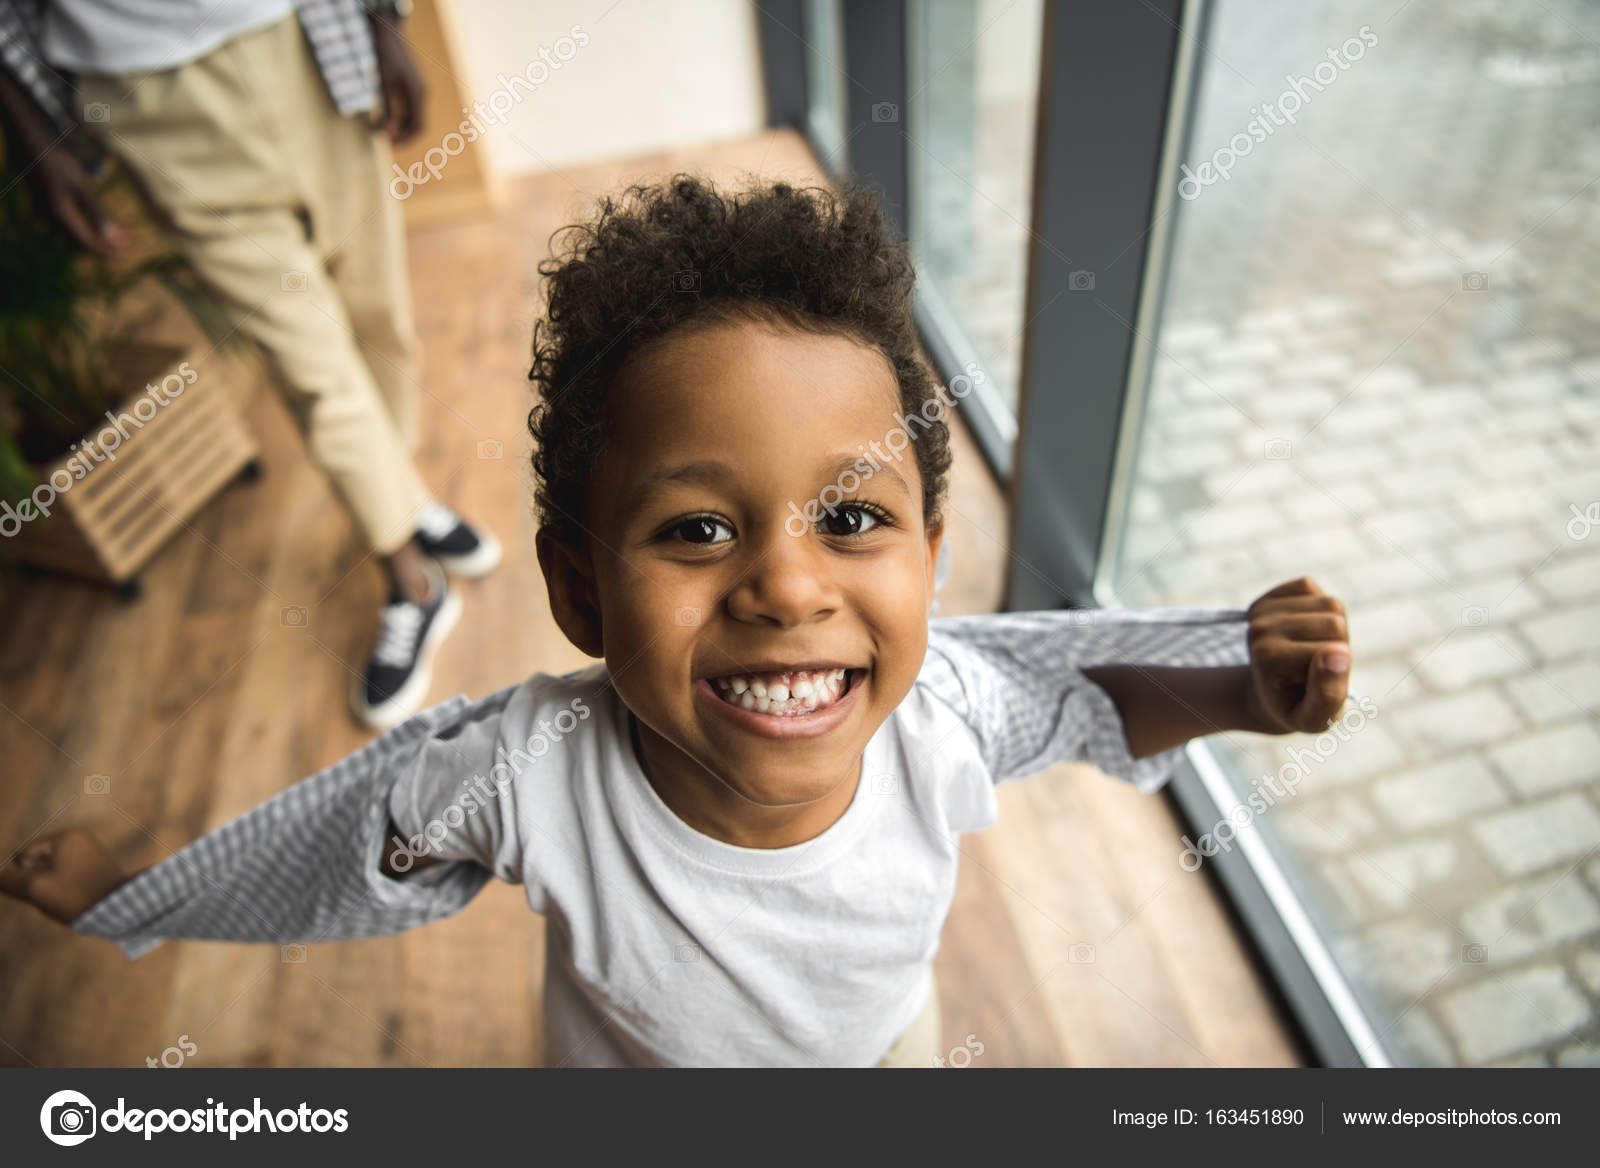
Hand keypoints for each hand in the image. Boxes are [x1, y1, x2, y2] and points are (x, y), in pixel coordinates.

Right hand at [0, 829, 128, 923]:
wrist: (124, 908)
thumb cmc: (78, 896)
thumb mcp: (36, 889)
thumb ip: (10, 881)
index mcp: (65, 836)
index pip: (22, 855)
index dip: (25, 876)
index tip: (48, 886)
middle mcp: (78, 839)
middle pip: (37, 864)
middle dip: (39, 882)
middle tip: (61, 893)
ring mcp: (88, 853)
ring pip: (49, 874)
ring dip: (51, 889)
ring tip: (70, 898)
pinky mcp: (94, 868)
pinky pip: (65, 881)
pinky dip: (65, 892)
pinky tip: (78, 901)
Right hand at [19, 145, 128, 256]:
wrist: (31, 145)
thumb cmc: (57, 163)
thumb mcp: (81, 187)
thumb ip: (97, 214)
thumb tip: (112, 238)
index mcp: (61, 217)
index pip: (88, 244)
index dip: (108, 251)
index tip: (127, 253)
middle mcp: (52, 220)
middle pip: (82, 244)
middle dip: (105, 245)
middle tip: (128, 244)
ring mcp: (48, 215)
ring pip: (77, 235)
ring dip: (98, 236)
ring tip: (121, 233)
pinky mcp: (49, 207)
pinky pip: (71, 225)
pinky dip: (89, 226)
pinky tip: (105, 219)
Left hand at [369, 16, 426, 143]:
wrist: (389, 34)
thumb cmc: (385, 55)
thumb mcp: (383, 83)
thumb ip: (386, 109)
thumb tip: (385, 132)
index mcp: (418, 94)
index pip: (418, 126)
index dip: (404, 138)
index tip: (387, 143)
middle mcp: (422, 94)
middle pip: (417, 125)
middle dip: (402, 135)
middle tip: (383, 140)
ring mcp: (419, 91)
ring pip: (413, 118)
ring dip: (400, 127)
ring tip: (382, 131)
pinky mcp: (412, 87)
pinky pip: (409, 109)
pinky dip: (399, 118)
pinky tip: (386, 119)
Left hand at [1241, 577, 1352, 733]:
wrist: (1267, 696)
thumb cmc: (1297, 708)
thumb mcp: (1316, 719)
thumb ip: (1329, 694)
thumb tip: (1338, 651)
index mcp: (1270, 658)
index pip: (1337, 647)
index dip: (1340, 668)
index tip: (1317, 683)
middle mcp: (1260, 630)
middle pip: (1335, 621)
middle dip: (1339, 646)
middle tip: (1316, 667)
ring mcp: (1260, 612)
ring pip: (1329, 603)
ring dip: (1331, 628)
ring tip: (1312, 650)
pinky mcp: (1266, 598)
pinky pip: (1310, 586)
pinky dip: (1317, 605)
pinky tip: (1305, 629)